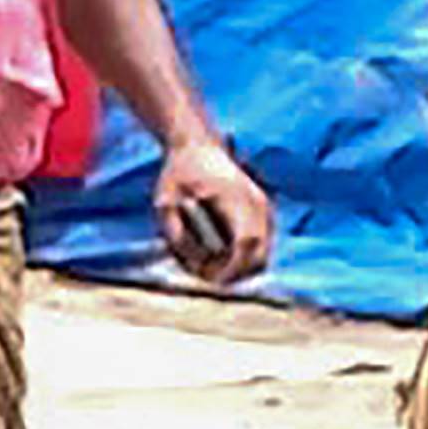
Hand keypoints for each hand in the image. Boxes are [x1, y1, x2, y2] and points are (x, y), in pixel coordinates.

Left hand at [157, 139, 275, 288]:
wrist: (198, 147)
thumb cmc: (178, 173)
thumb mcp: (164, 201)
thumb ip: (175, 233)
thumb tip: (194, 264)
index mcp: (235, 198)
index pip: (246, 242)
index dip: (232, 268)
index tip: (212, 281)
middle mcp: (256, 203)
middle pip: (260, 255)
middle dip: (237, 275)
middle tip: (209, 281)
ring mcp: (263, 208)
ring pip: (263, 254)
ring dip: (241, 269)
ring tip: (212, 269)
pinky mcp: (263, 212)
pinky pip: (262, 246)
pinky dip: (245, 259)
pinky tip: (221, 257)